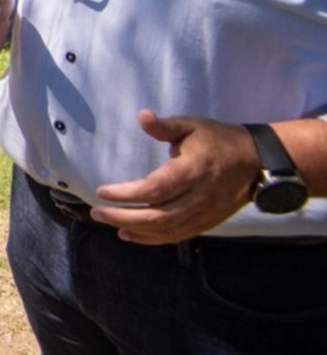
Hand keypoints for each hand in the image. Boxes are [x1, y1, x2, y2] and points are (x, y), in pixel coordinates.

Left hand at [91, 110, 257, 243]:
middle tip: (97, 212)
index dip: (127, 194)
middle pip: (158, 216)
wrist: (258, 162)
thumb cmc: (218, 140)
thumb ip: (165, 126)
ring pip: (166, 230)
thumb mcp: (192, 125)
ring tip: (108, 222)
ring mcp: (205, 213)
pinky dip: (152, 238)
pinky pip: (177, 236)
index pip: (155, 189)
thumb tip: (142, 116)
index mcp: (193, 171)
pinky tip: (130, 234)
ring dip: (134, 230)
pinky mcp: (208, 222)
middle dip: (123, 217)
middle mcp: (199, 197)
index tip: (102, 191)